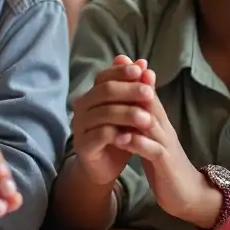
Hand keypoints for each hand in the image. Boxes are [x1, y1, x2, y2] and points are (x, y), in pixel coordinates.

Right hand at [70, 55, 159, 184]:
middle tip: (149, 94)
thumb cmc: (118, 135)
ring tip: (147, 119)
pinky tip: (130, 138)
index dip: (121, 72)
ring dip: (127, 114)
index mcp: (91, 95)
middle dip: (129, 91)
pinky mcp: (83, 145)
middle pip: (104, 91)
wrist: (104, 166)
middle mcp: (82, 106)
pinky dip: (116, 135)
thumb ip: (136, 89)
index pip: (104, 76)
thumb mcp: (130, 111)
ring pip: (104, 113)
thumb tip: (143, 63)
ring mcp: (80, 125)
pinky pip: (99, 135)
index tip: (141, 71)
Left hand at [116, 62, 218, 227]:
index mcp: (159, 121)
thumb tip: (127, 98)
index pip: (147, 94)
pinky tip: (120, 138)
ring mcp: (166, 144)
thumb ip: (140, 118)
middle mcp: (164, 128)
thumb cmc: (164, 164)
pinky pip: (152, 150)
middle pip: (150, 100)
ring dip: (133, 110)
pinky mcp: (166, 163)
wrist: (187, 193)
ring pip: (150, 122)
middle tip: (119, 65)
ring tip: (113, 100)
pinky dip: (136, 143)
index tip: (120, 58)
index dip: (135, 76)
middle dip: (135, 82)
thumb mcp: (150, 137)